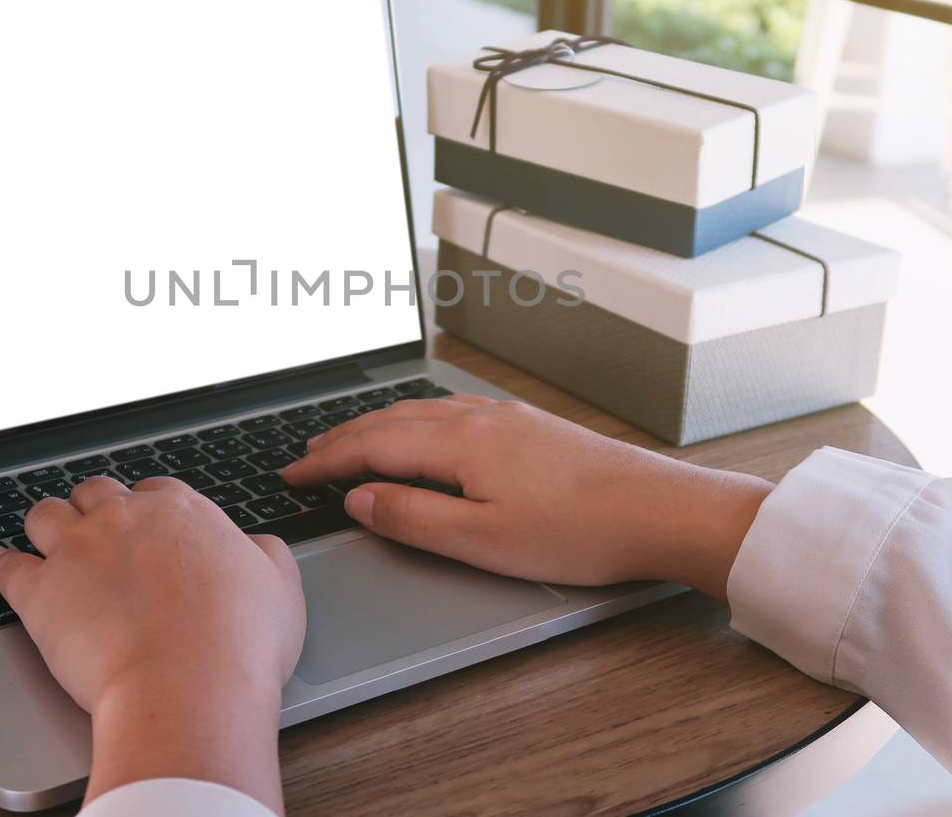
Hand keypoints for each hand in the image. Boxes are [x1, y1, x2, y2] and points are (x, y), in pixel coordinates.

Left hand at [0, 476, 304, 811]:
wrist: (188, 689)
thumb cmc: (239, 644)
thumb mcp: (280, 588)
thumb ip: (265, 555)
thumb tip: (256, 547)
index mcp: (181, 511)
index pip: (154, 491)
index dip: (148, 511)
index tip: (147, 530)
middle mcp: (124, 518)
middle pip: (96, 493)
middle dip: (95, 509)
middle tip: (97, 532)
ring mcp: (77, 550)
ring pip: (45, 514)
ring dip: (46, 524)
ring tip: (46, 539)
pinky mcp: (39, 591)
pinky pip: (9, 566)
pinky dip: (7, 565)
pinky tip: (7, 567)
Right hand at [281, 396, 771, 598]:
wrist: (660, 511)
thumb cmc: (581, 532)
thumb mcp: (484, 541)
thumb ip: (414, 517)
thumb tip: (360, 498)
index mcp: (461, 443)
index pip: (373, 446)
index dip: (326, 461)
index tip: (291, 474)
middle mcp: (479, 418)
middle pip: (393, 420)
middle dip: (343, 437)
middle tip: (306, 457)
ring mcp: (507, 417)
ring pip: (423, 411)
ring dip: (378, 425)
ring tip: (351, 441)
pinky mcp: (530, 425)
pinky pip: (453, 411)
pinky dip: (416, 421)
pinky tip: (424, 432)